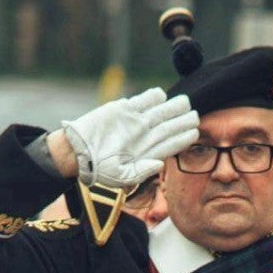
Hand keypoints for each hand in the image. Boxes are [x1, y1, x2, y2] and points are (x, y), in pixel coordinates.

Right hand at [61, 88, 197, 189]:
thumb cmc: (98, 169)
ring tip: (185, 102)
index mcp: (146, 153)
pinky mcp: (122, 110)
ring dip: (172, 107)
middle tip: (195, 114)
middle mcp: (144, 136)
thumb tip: (160, 165)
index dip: (182, 138)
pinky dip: (151, 97)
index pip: (169, 144)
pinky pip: (141, 101)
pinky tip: (162, 95)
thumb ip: (141, 172)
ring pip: (158, 113)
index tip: (194, 132)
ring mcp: (134, 122)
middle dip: (182, 121)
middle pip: (168, 127)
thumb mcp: (120, 177)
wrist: (77, 151)